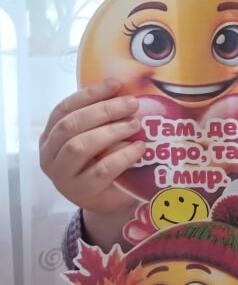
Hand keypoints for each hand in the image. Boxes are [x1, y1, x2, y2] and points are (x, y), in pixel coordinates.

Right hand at [39, 79, 142, 215]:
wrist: (110, 201)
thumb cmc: (103, 162)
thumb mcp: (99, 136)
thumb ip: (103, 117)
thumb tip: (126, 89)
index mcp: (51, 136)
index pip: (64, 109)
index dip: (89, 94)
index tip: (116, 83)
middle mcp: (50, 155)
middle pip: (70, 125)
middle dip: (103, 110)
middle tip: (132, 104)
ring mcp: (62, 176)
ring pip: (79, 146)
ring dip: (110, 131)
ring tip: (135, 124)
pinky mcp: (81, 193)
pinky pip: (101, 170)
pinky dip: (123, 156)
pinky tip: (140, 148)